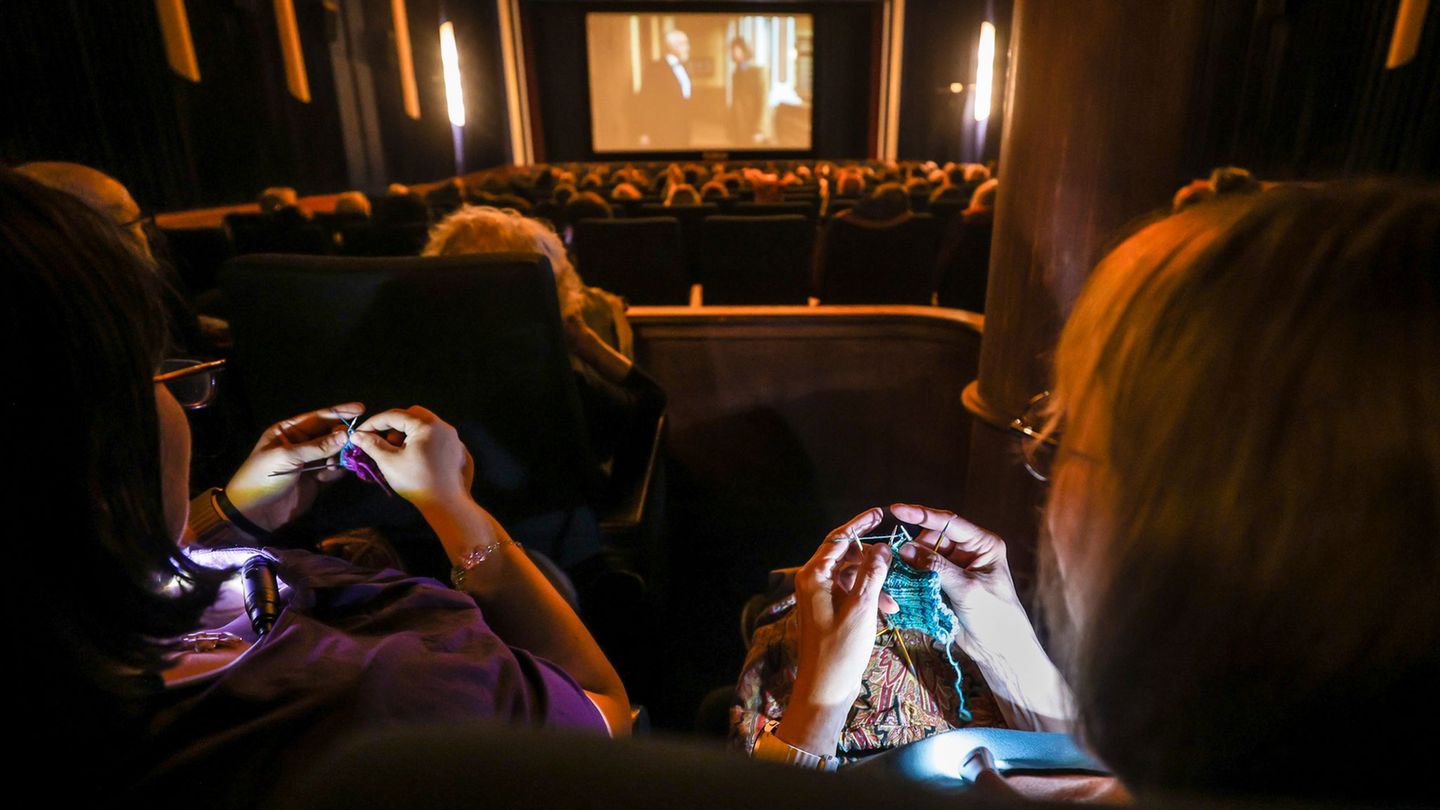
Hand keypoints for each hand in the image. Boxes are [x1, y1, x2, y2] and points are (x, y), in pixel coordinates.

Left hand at [225, 403, 363, 531]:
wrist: (255, 511)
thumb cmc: (263, 476)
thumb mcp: (287, 456)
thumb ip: (317, 446)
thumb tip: (345, 435)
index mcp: (288, 431)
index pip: (317, 417)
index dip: (339, 412)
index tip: (360, 409)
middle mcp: (300, 443)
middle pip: (328, 434)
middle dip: (342, 436)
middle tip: (354, 440)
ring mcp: (308, 461)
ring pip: (333, 452)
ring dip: (340, 455)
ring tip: (338, 462)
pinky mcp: (315, 479)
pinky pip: (332, 470)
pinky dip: (336, 471)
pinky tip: (330, 474)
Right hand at [349, 406, 474, 509]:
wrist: (446, 504)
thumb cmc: (417, 482)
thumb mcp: (389, 462)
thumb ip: (372, 445)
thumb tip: (358, 436)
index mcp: (426, 425)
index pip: (394, 415)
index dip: (374, 423)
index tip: (360, 433)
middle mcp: (443, 427)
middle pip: (413, 415)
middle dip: (393, 425)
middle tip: (380, 440)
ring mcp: (453, 439)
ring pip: (425, 426)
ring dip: (407, 433)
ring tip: (397, 451)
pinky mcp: (458, 451)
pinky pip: (436, 438)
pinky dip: (421, 442)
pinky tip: (413, 457)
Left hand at [775, 509, 892, 756]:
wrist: (824, 689)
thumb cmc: (840, 650)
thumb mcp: (861, 608)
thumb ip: (871, 573)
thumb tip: (881, 547)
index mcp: (813, 576)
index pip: (837, 538)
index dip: (859, 524)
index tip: (880, 512)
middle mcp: (812, 582)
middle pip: (845, 556)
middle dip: (872, 561)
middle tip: (895, 560)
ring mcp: (819, 598)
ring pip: (851, 577)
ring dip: (874, 584)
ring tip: (893, 603)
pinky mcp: (828, 612)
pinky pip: (851, 594)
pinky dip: (869, 598)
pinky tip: (887, 612)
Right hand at [890, 503, 1032, 658]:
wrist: (999, 648)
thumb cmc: (994, 615)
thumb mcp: (966, 588)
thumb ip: (936, 567)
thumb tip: (905, 549)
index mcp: (982, 544)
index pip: (948, 522)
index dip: (922, 515)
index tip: (898, 510)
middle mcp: (967, 552)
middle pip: (932, 539)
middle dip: (914, 547)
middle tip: (897, 558)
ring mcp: (955, 568)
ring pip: (924, 557)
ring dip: (911, 564)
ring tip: (897, 573)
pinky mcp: (944, 585)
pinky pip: (922, 574)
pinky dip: (912, 578)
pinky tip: (901, 583)